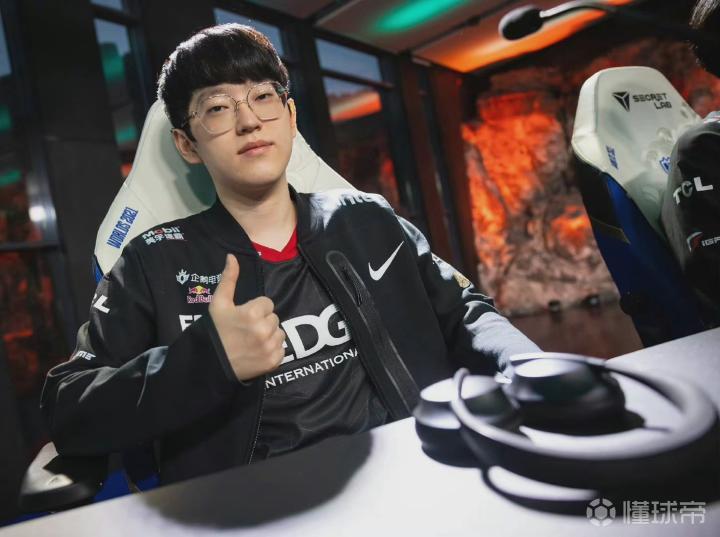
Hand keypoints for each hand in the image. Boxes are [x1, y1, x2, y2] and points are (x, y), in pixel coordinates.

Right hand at [209, 254, 284, 380]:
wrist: (210, 363)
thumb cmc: (215, 330)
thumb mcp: (219, 303)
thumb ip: (229, 279)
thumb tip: (232, 256)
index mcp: (252, 312)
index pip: (267, 303)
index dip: (255, 309)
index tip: (243, 317)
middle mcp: (264, 330)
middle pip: (274, 318)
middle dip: (263, 321)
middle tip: (246, 330)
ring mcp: (269, 347)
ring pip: (280, 333)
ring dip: (269, 335)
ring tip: (251, 341)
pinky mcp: (273, 362)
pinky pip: (281, 349)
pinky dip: (272, 351)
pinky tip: (257, 352)